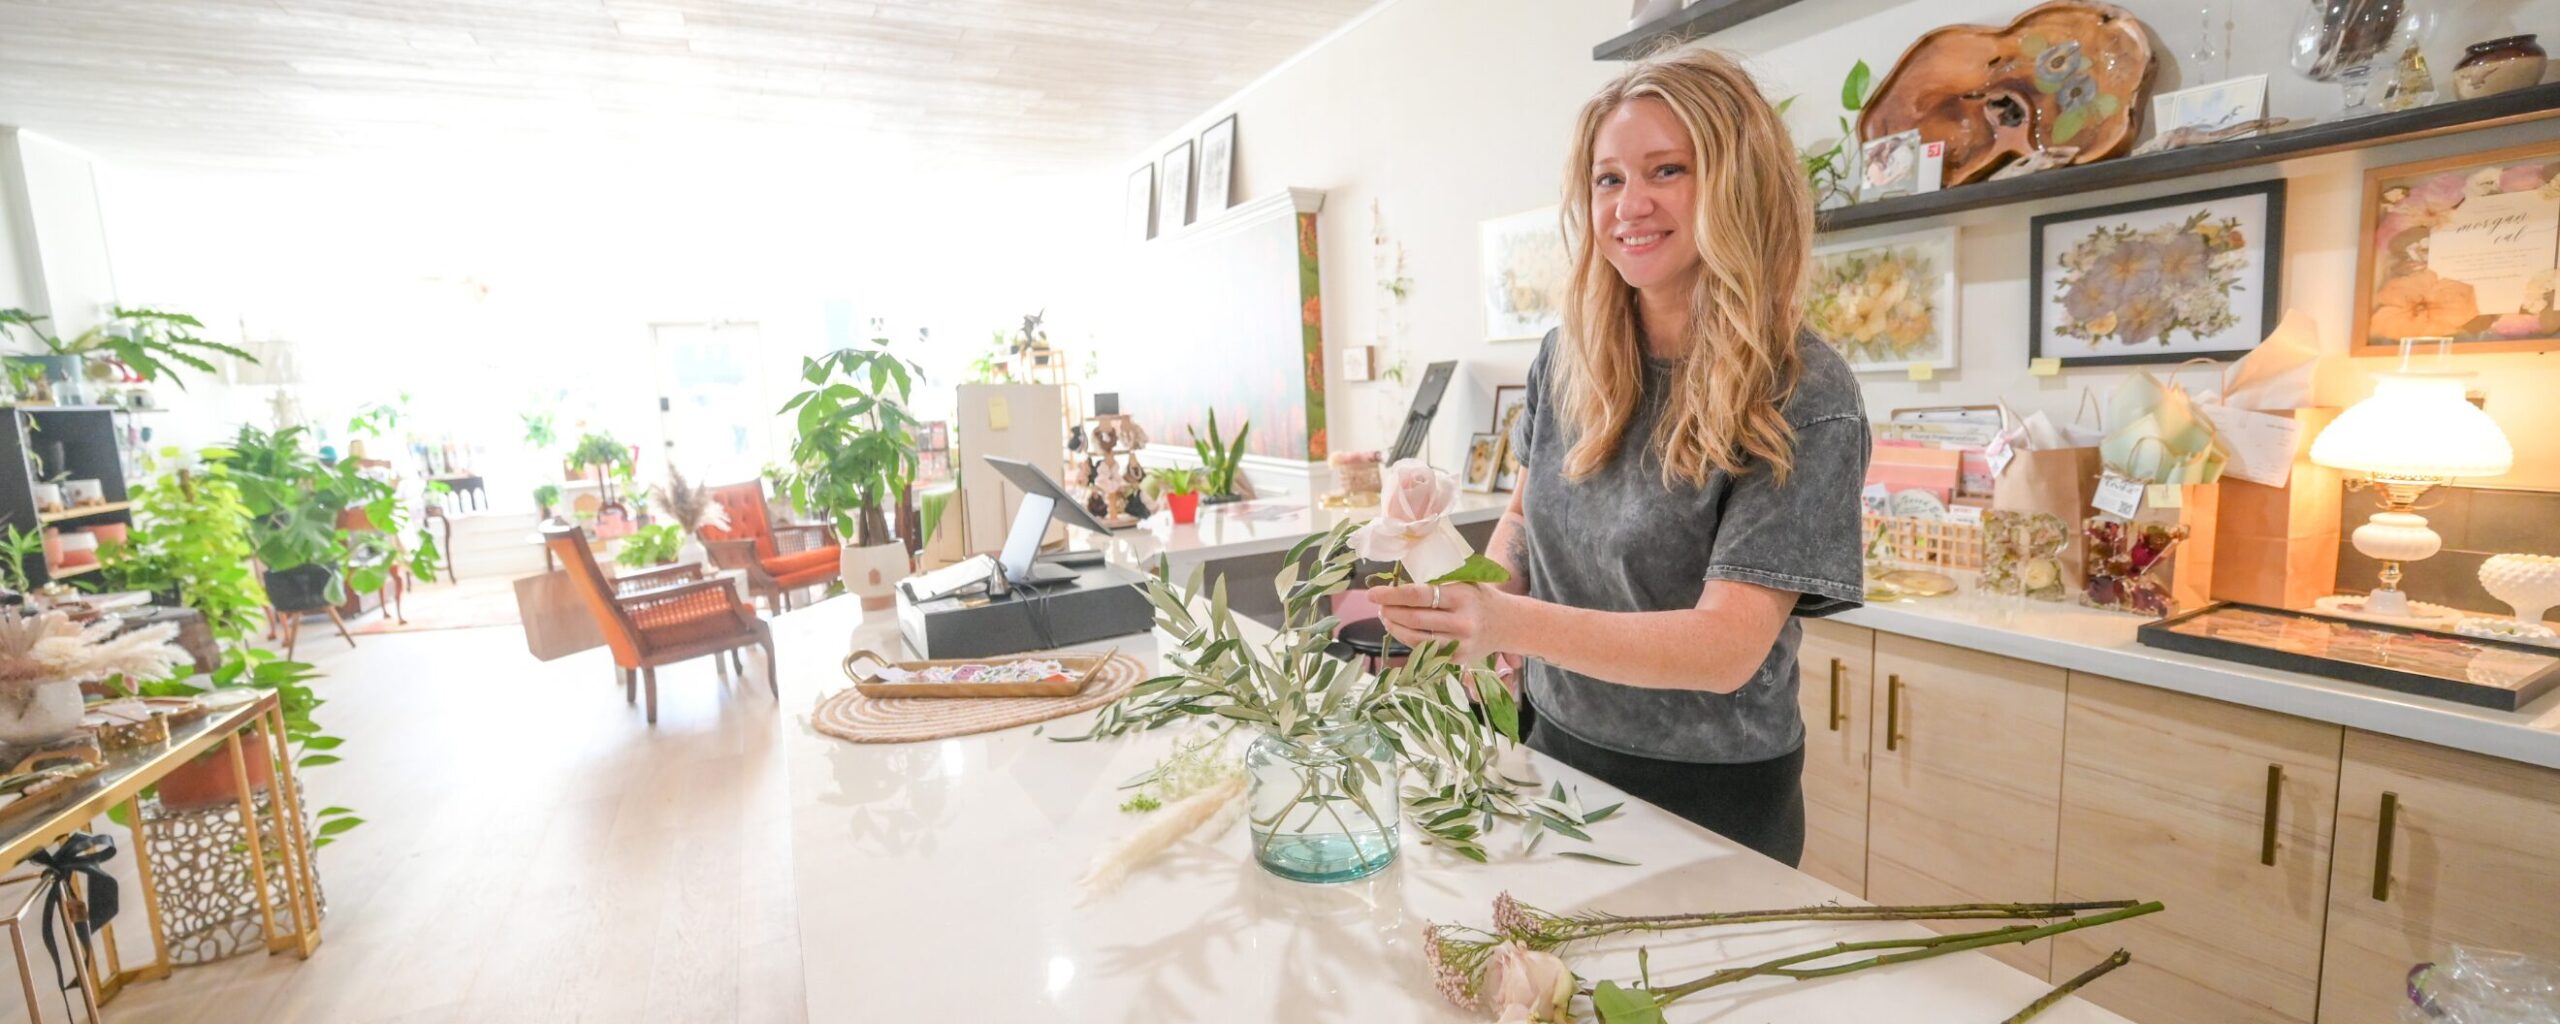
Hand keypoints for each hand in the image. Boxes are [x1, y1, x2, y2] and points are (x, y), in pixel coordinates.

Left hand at [1371, 581, 1511, 665]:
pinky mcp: (1458, 660)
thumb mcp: (1464, 581)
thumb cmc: (1479, 598)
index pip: (1418, 595)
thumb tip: (1398, 581)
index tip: (1372, 593)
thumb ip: (1437, 581)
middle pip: (1414, 619)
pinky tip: (1400, 631)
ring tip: (1386, 617)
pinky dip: (1408, 642)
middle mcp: (1462, 622)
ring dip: (1394, 628)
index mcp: (1462, 596)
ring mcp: (1460, 644)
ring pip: (1416, 639)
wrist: (1509, 624)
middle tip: (1379, 605)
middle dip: (1390, 612)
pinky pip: (1425, 652)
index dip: (1392, 595)